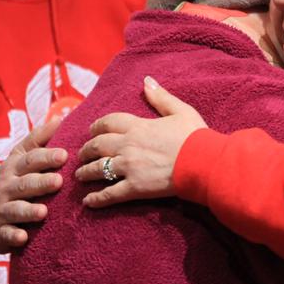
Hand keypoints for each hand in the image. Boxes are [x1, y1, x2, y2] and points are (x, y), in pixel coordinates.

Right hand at [0, 117, 66, 252]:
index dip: (46, 156)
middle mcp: (6, 187)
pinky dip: (13, 236)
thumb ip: (38, 140)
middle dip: (40, 182)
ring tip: (43, 211)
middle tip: (59, 182)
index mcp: (13, 167)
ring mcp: (1, 210)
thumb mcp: (18, 158)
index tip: (64, 154)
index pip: (29, 159)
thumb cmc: (10, 181)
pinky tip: (23, 237)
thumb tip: (61, 118)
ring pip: (15, 209)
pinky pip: (5, 234)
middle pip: (24, 184)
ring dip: (28, 210)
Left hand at [74, 76, 205, 206]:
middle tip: (81, 155)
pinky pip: (110, 194)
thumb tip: (146, 81)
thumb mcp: (180, 110)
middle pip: (97, 146)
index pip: (108, 122)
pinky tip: (87, 202)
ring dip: (85, 172)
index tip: (91, 131)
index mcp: (138, 126)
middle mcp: (128, 145)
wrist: (204, 163)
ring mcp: (130, 167)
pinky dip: (96, 198)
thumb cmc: (195, 137)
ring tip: (80, 176)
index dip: (97, 126)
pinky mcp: (135, 188)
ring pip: (98, 169)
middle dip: (86, 150)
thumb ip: (160, 97)